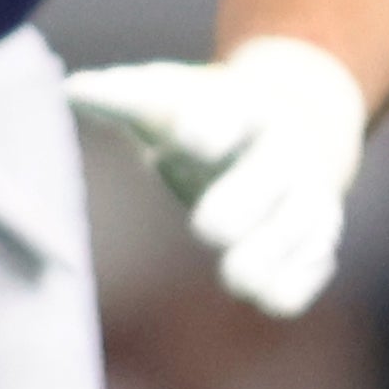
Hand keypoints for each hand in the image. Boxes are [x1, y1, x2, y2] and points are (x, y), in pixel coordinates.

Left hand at [72, 37, 371, 317]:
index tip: (186, 141)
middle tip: (205, 226)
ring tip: (237, 280)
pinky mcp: (316, 235)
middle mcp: (283, 149)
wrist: (290, 130)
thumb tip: (72, 90)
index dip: (209, 126)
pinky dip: (296, 282)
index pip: (229, 113)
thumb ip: (122, 96)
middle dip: (243, 199)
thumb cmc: (206, 117)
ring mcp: (306, 193)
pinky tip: (270, 299)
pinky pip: (313, 263)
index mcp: (240, 108)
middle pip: (271, 172)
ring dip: (269, 252)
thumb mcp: (169, 98)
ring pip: (298, 223)